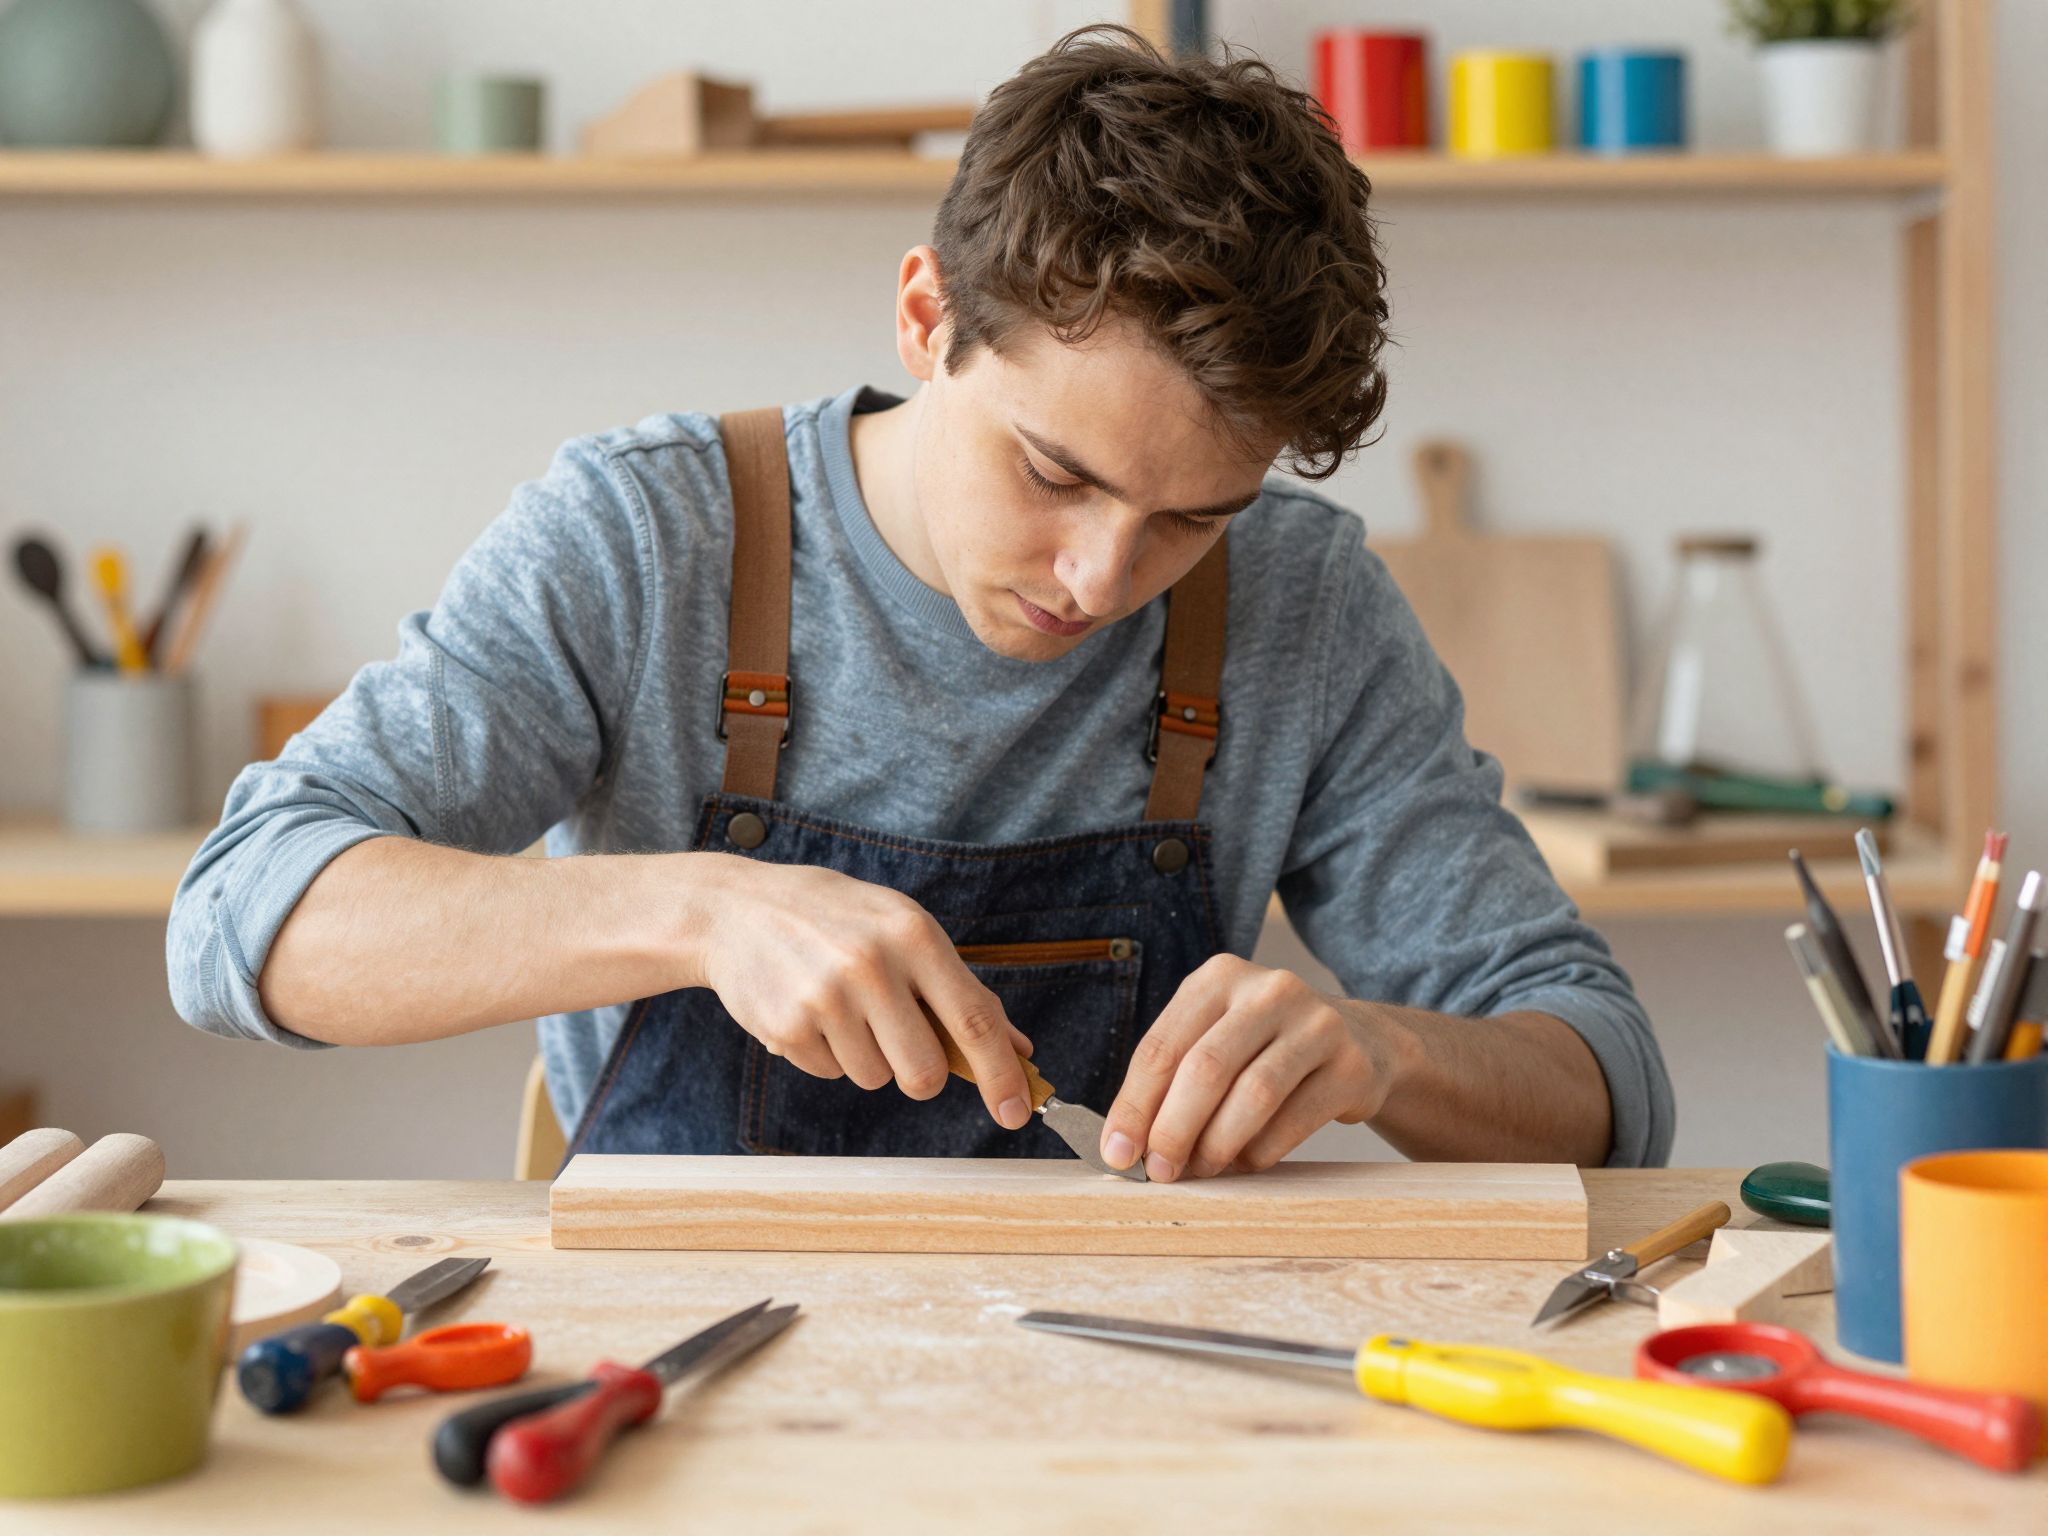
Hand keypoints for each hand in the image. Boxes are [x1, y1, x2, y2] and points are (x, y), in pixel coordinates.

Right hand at [691, 854, 1035, 1127]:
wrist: (735, 908)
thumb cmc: (836, 919)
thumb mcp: (902, 928)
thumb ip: (961, 988)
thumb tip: (1017, 1049)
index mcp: (912, 934)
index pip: (972, 1019)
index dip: (1001, 1073)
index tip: (1019, 1110)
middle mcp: (870, 965)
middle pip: (924, 1072)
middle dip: (922, 1075)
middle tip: (902, 1045)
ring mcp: (825, 998)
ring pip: (875, 1078)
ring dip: (867, 1057)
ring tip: (841, 1006)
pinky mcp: (786, 1027)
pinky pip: (830, 1074)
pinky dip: (827, 1053)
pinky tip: (809, 1009)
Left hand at [1099, 955, 1403, 1180]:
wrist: (1359, 1042)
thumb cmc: (1264, 1048)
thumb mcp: (1215, 1039)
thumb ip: (1171, 1081)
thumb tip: (1125, 1147)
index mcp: (1219, 977)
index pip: (1161, 1047)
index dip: (1134, 1106)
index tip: (1117, 1153)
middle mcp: (1269, 990)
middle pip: (1206, 1068)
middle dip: (1173, 1129)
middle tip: (1159, 1172)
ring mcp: (1317, 1023)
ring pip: (1253, 1094)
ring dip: (1216, 1145)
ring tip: (1200, 1171)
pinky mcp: (1351, 1065)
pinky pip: (1294, 1120)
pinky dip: (1259, 1151)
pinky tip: (1244, 1162)